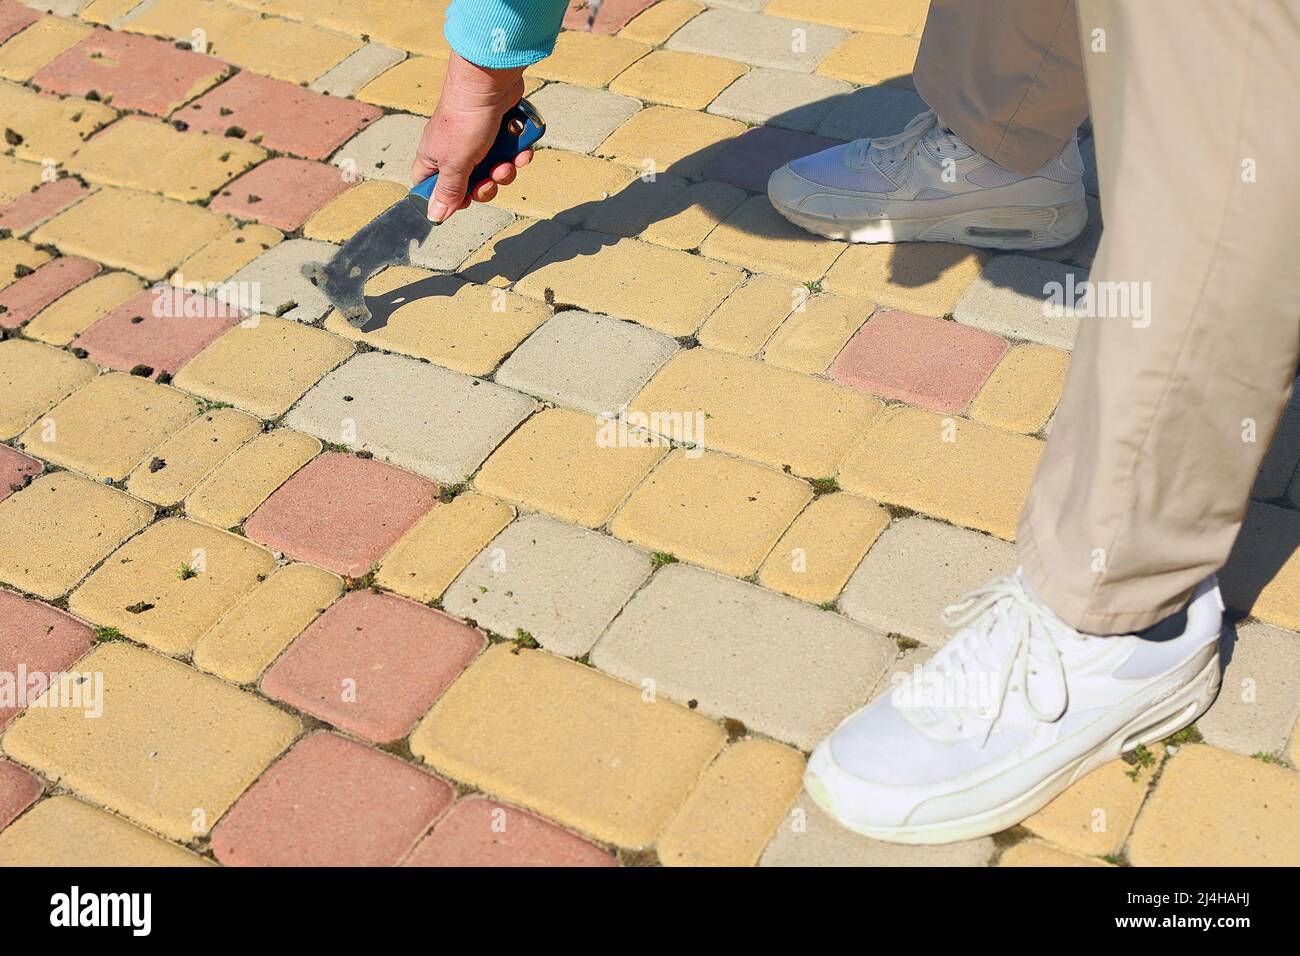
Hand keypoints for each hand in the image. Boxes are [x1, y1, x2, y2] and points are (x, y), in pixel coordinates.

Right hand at [411, 52, 533, 222]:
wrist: (490, 83)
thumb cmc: (465, 120)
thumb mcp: (455, 163)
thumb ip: (448, 191)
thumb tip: (434, 216)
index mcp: (435, 157)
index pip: (430, 187)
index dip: (447, 199)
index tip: (462, 201)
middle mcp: (454, 149)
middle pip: (468, 185)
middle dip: (485, 187)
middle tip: (490, 179)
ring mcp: (478, 140)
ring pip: (493, 171)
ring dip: (504, 172)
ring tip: (508, 161)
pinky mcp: (499, 131)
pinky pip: (510, 154)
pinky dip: (517, 155)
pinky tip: (521, 149)